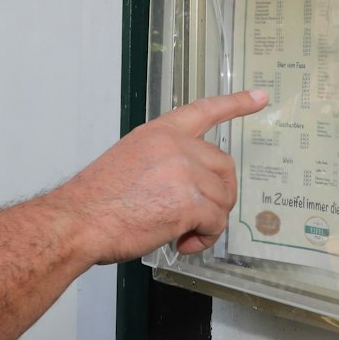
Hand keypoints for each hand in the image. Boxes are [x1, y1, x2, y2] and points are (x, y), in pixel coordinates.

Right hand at [42, 89, 267, 264]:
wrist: (78, 222)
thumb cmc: (96, 201)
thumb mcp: (129, 162)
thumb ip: (162, 164)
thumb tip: (183, 190)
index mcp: (159, 133)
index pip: (204, 110)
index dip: (236, 103)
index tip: (260, 97)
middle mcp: (175, 146)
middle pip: (224, 166)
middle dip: (220, 194)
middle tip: (202, 216)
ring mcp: (184, 172)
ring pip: (222, 198)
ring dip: (209, 222)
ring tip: (184, 234)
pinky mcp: (189, 202)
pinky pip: (216, 223)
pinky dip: (205, 238)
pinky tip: (183, 242)